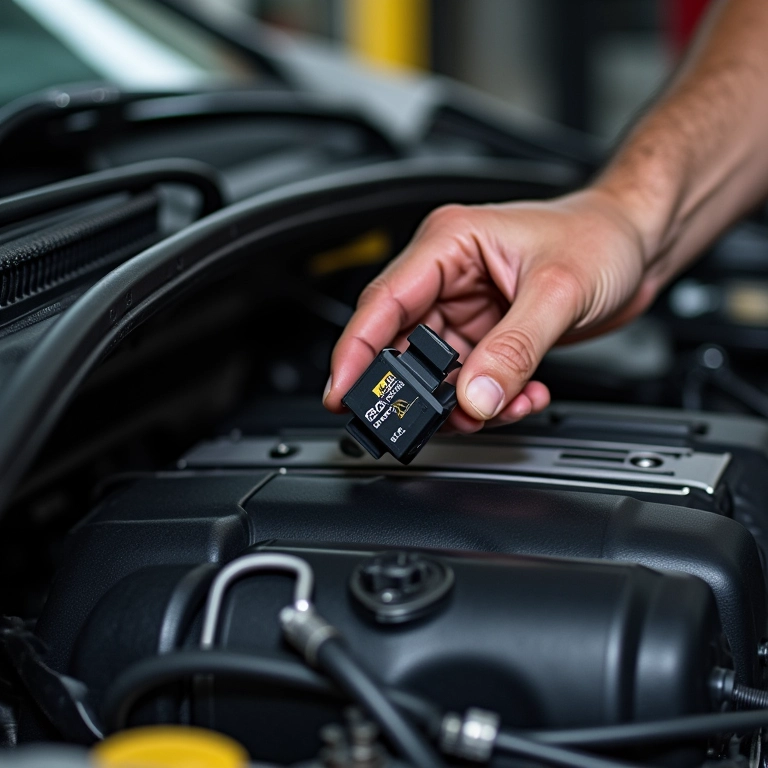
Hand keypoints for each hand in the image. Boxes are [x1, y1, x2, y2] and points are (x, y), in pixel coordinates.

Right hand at [323, 187, 657, 431]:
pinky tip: (522, 395)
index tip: (341, 394)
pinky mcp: (486, 333)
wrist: (637, 243)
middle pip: (403, 343)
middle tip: (422, 422)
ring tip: (498, 406)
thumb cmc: (600, 237)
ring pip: (437, 370)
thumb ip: (514, 349)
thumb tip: (475, 396)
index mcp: (448, 243)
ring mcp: (466, 308)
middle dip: (416, 389)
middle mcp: (448, 275)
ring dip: (463, 400)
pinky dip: (492, 397)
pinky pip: (470, 378)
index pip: (383, 301)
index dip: (356, 351)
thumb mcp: (557, 291)